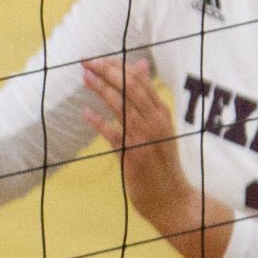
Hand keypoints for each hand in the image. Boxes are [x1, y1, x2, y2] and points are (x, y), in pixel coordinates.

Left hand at [80, 57, 188, 208]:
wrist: (173, 198)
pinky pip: (114, 135)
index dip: (118, 67)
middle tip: (87, 61)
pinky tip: (86, 113)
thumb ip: (147, 96)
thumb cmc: (161, 159)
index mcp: (162, 113)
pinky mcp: (133, 156)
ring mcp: (145, 139)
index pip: (140, 81)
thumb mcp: (160, 124)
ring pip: (122, 106)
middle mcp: (155, 122)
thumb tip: (140, 64)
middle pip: (130, 88)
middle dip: (107, 71)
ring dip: (102, 89)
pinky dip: (99, 123)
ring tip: (84, 77)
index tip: (98, 59)